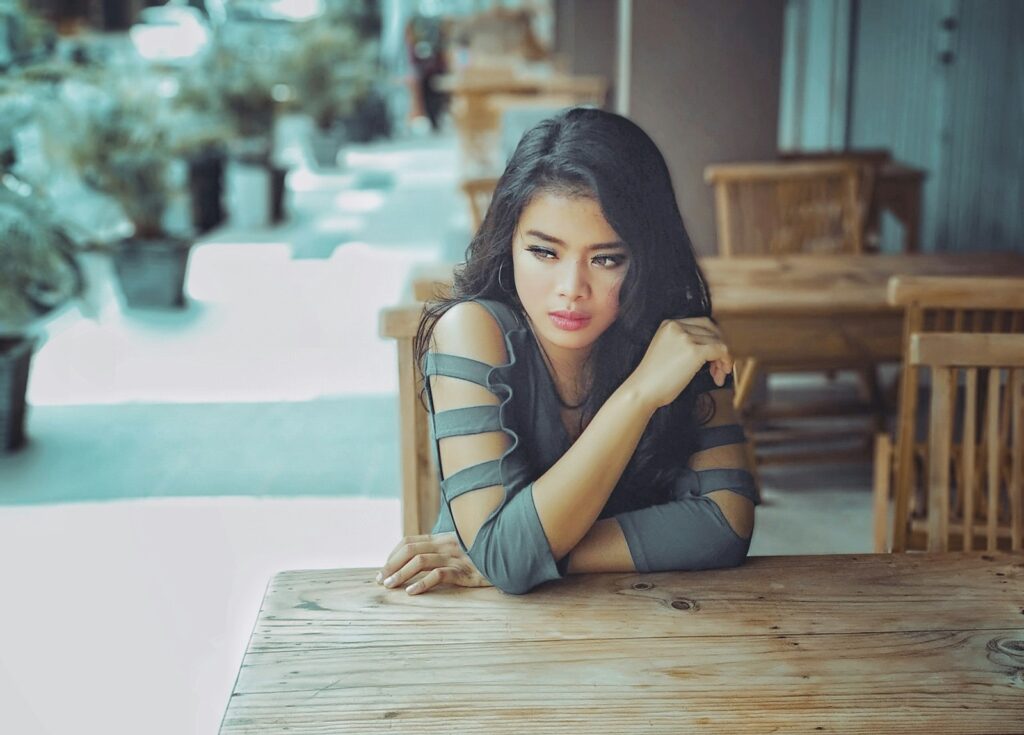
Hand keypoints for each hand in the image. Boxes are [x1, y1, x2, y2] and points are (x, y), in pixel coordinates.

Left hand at [375, 533, 493, 594]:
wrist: (510, 557)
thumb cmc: (484, 556)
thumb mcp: (462, 549)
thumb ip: (442, 551)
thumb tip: (417, 563)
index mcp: (443, 538)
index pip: (409, 541)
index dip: (392, 555)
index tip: (383, 570)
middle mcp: (446, 544)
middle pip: (410, 550)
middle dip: (391, 565)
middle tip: (380, 581)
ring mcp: (456, 557)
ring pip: (420, 561)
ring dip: (401, 574)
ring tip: (390, 586)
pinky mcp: (466, 571)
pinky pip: (440, 574)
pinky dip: (423, 583)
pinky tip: (412, 592)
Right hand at [626, 316, 732, 409]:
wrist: (642, 390)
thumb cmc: (654, 379)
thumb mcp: (667, 351)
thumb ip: (685, 344)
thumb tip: (713, 348)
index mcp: (669, 324)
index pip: (702, 324)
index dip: (713, 340)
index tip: (714, 358)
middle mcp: (677, 326)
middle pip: (712, 331)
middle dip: (720, 349)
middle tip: (720, 368)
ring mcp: (685, 337)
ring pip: (719, 341)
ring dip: (723, 360)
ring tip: (718, 375)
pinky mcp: (694, 351)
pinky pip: (721, 350)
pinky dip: (725, 362)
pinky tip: (719, 376)